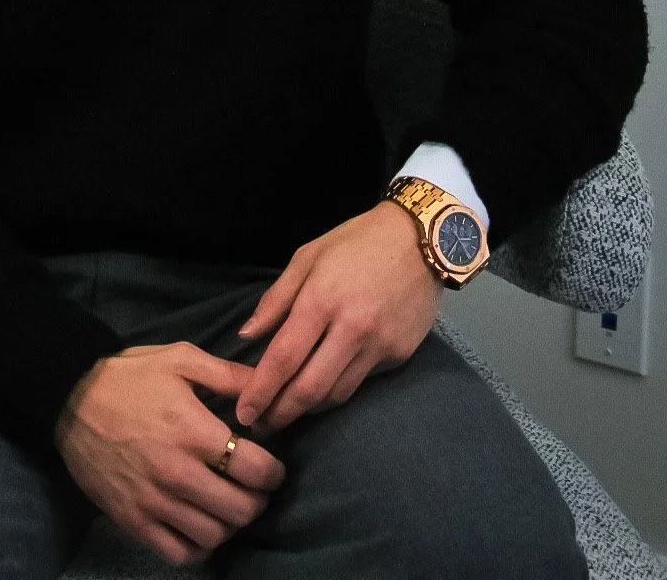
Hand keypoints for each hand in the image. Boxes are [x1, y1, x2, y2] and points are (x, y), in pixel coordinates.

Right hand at [54, 341, 286, 567]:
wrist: (69, 398)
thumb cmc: (129, 376)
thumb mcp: (180, 359)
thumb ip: (227, 374)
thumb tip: (265, 386)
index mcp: (192, 430)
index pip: (254, 469)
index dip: (274, 473)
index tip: (273, 469)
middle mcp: (177, 472)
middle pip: (239, 509)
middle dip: (257, 501)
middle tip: (254, 490)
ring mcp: (153, 501)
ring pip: (212, 536)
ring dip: (230, 525)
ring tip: (228, 506)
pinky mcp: (132, 521)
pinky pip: (178, 554)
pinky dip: (198, 548)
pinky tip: (201, 528)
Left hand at [233, 201, 444, 432]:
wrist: (422, 239)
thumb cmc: (356, 242)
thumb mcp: (308, 256)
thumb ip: (276, 298)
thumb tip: (247, 336)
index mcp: (321, 299)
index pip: (284, 358)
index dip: (260, 391)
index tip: (244, 412)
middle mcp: (351, 328)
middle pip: (309, 388)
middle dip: (280, 413)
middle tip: (261, 426)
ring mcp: (378, 345)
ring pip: (336, 394)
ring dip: (308, 410)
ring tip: (287, 413)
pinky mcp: (398, 355)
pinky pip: (361, 383)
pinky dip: (337, 391)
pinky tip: (322, 389)